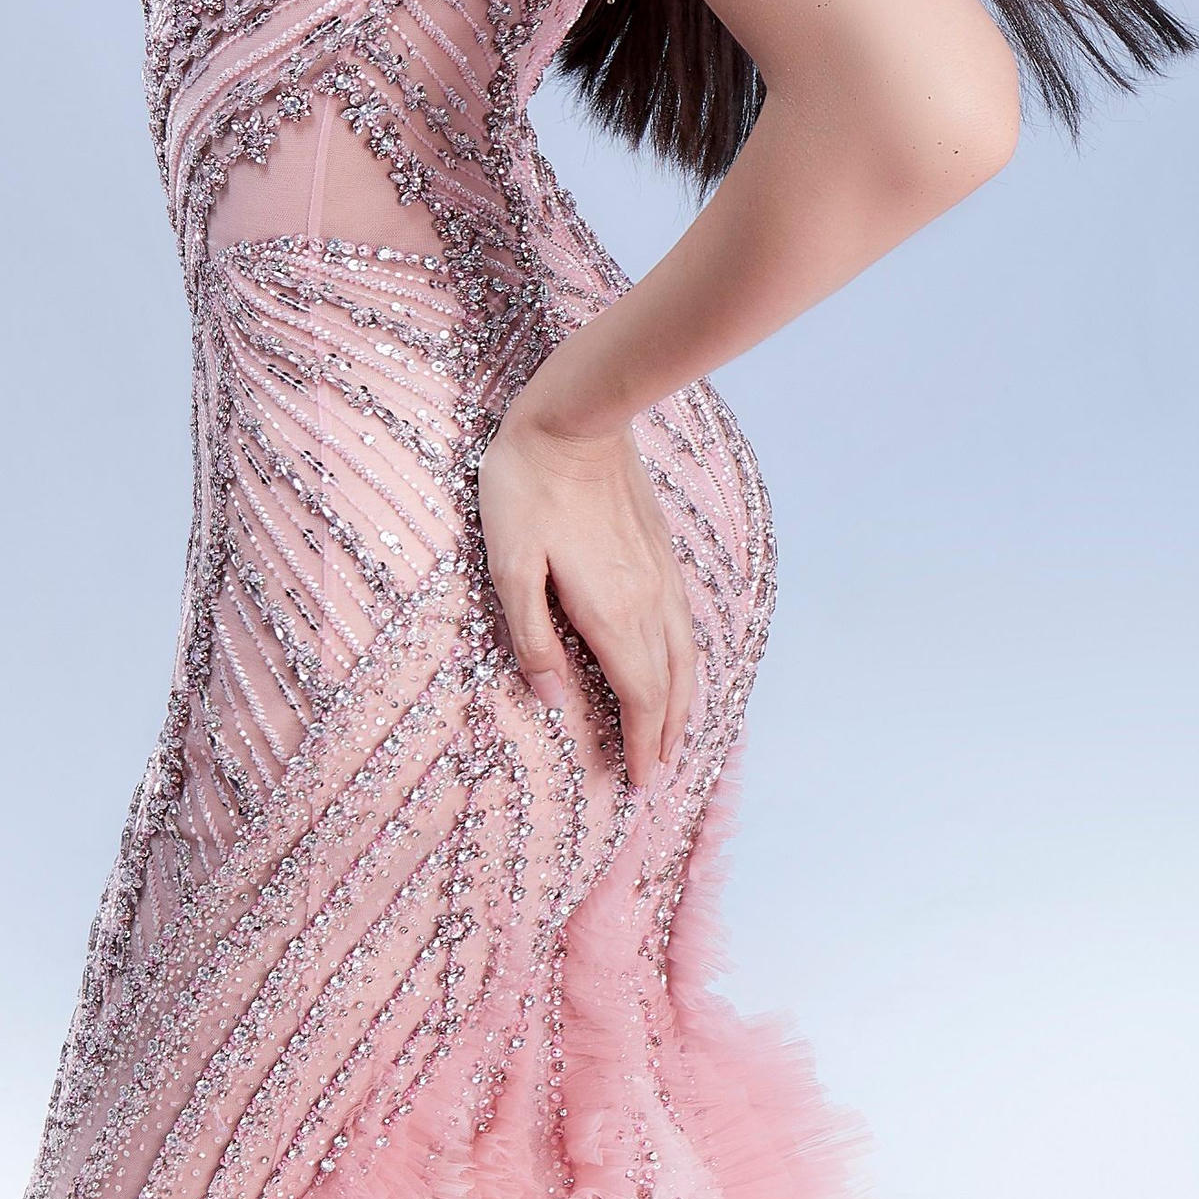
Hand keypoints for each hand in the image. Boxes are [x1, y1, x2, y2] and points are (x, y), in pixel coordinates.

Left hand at [477, 393, 699, 790]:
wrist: (578, 415)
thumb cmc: (528, 485)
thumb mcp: (509, 563)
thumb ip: (530, 635)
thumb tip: (551, 697)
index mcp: (611, 612)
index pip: (638, 697)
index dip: (643, 744)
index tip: (642, 783)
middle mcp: (648, 601)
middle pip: (669, 686)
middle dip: (667, 736)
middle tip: (659, 775)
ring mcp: (662, 576)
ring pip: (686, 657)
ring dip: (685, 704)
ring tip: (679, 737)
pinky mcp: (663, 553)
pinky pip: (686, 625)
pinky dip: (689, 663)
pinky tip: (682, 666)